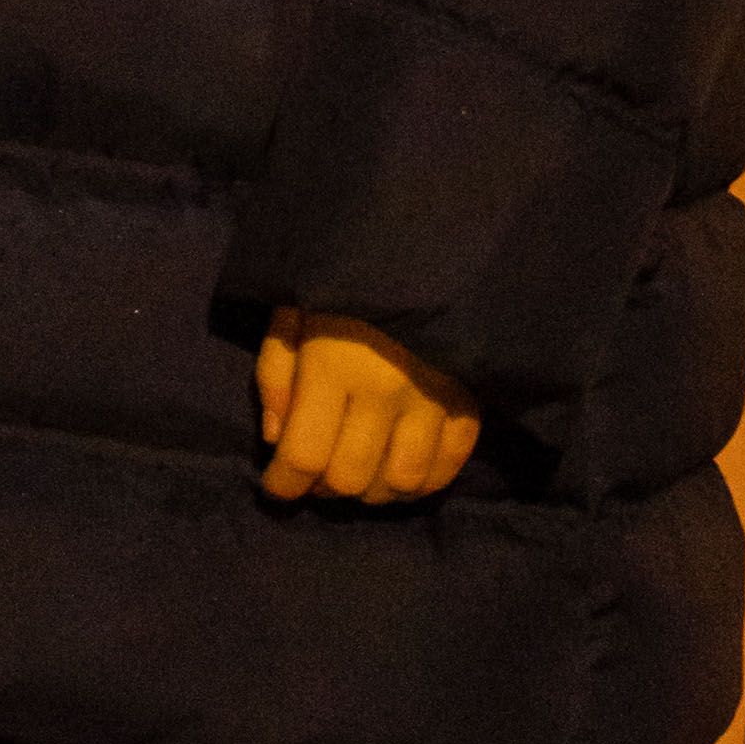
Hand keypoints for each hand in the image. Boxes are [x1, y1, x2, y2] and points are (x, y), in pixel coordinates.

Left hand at [254, 306, 482, 505]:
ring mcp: (433, 401)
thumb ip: (276, 372)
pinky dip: (418, 485)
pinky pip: (445, 471)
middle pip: (350, 478)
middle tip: (314, 475)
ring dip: (369, 492)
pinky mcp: (469, 406)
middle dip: (321, 488)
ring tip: (356, 474)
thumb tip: (276, 438)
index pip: (305, 454)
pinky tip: (396, 472)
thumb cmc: (346, 284)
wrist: (426, 251)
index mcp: (334, 362)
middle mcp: (386, 389)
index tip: (274, 487)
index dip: (283, 484)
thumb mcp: (294, 311)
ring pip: (399, 483)